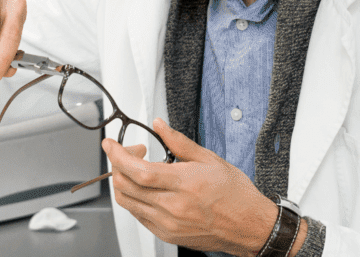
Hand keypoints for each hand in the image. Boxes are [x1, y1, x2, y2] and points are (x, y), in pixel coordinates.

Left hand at [104, 118, 280, 255]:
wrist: (249, 226)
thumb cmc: (235, 195)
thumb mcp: (209, 159)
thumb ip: (178, 142)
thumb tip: (160, 126)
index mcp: (184, 184)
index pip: (138, 170)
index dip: (117, 155)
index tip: (110, 144)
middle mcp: (173, 206)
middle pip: (126, 185)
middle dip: (119, 164)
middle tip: (133, 153)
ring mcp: (167, 223)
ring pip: (127, 201)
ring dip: (124, 181)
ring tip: (138, 170)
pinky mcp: (167, 234)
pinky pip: (138, 215)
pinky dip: (134, 198)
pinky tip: (146, 188)